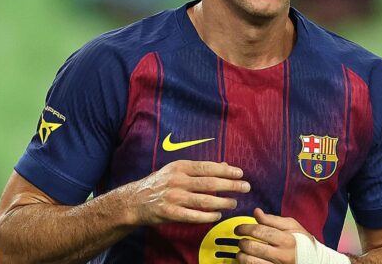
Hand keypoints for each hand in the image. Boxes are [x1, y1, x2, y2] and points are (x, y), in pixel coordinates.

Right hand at [120, 160, 249, 225]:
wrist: (135, 200)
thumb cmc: (160, 183)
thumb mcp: (177, 170)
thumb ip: (200, 169)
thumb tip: (225, 166)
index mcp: (180, 167)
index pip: (207, 168)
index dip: (226, 171)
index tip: (240, 173)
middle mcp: (177, 180)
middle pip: (209, 183)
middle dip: (230, 185)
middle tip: (245, 187)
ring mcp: (173, 197)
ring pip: (204, 200)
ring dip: (222, 202)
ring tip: (234, 202)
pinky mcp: (170, 213)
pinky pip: (193, 216)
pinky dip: (208, 216)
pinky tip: (217, 215)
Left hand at [234, 208, 310, 263]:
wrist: (314, 261)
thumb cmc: (302, 241)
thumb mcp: (292, 226)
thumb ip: (272, 219)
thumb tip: (256, 212)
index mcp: (287, 239)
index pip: (259, 231)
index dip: (244, 228)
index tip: (238, 229)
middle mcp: (282, 255)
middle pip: (252, 247)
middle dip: (242, 242)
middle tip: (241, 240)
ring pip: (249, 261)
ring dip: (241, 255)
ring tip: (243, 251)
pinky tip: (249, 259)